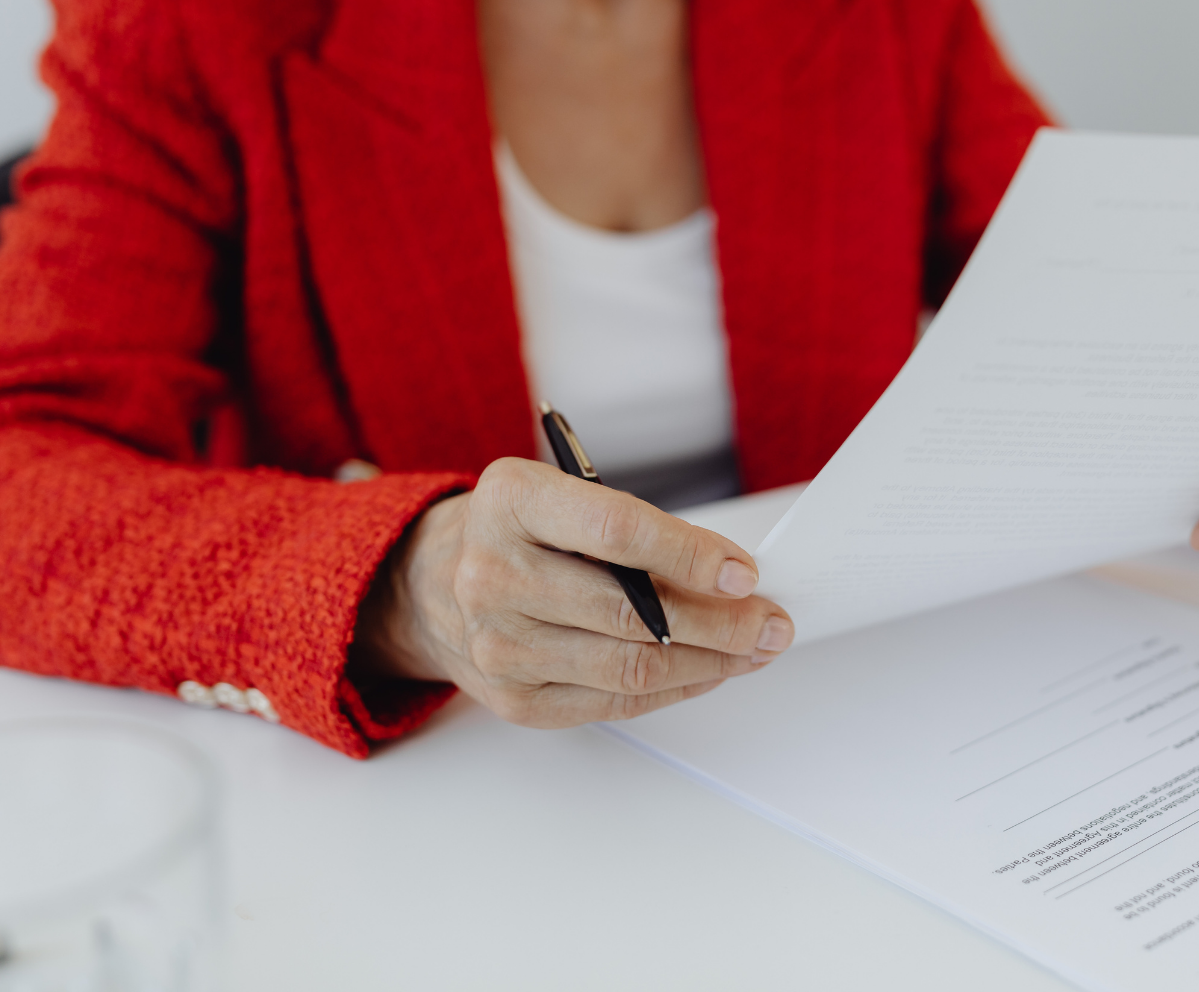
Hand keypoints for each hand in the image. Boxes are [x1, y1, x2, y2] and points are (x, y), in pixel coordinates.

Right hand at [353, 458, 793, 725]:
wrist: (429, 583)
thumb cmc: (516, 531)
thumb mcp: (562, 496)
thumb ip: (635, 530)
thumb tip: (728, 577)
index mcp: (510, 501)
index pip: (615, 532)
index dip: (689, 555)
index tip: (742, 572)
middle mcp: (492, 574)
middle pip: (631, 614)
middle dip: (719, 622)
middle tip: (769, 621)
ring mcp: (498, 645)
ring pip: (630, 668)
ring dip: (709, 663)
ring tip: (753, 648)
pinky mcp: (514, 699)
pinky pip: (614, 703)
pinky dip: (675, 689)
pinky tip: (709, 671)